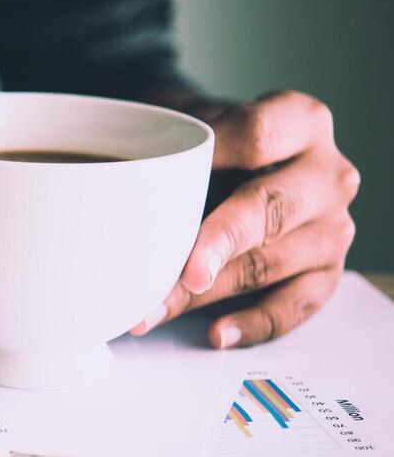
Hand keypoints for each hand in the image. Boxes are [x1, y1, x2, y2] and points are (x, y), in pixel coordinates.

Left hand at [132, 90, 358, 346]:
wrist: (222, 165)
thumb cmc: (202, 147)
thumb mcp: (188, 131)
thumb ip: (174, 153)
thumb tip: (125, 199)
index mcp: (302, 122)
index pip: (259, 136)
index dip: (208, 159)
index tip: (161, 183)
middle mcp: (326, 176)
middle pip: (269, 208)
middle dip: (215, 243)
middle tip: (176, 271)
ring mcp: (331, 229)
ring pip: (267, 264)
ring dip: (204, 295)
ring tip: (150, 311)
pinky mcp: (324, 274)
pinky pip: (292, 307)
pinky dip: (250, 325)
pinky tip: (214, 334)